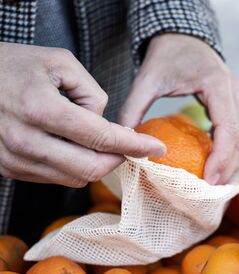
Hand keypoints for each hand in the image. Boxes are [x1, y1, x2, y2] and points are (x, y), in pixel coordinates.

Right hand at [0, 42, 165, 186]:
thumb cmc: (14, 65)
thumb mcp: (60, 62)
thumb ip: (92, 94)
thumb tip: (104, 124)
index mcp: (41, 108)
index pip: (102, 138)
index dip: (135, 145)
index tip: (156, 148)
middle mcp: (25, 140)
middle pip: (91, 168)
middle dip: (118, 159)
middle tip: (130, 146)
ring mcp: (14, 158)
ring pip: (74, 178)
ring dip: (96, 163)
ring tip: (95, 140)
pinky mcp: (7, 168)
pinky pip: (53, 178)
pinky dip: (73, 166)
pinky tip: (73, 147)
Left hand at [118, 34, 238, 184]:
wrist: (182, 35)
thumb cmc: (167, 54)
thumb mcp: (147, 78)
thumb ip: (134, 107)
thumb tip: (123, 139)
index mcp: (218, 85)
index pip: (228, 129)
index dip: (221, 159)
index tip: (208, 181)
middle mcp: (234, 91)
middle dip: (228, 167)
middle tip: (211, 190)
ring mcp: (237, 96)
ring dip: (231, 161)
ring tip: (214, 182)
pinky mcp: (233, 101)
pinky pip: (237, 131)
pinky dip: (229, 150)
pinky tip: (215, 164)